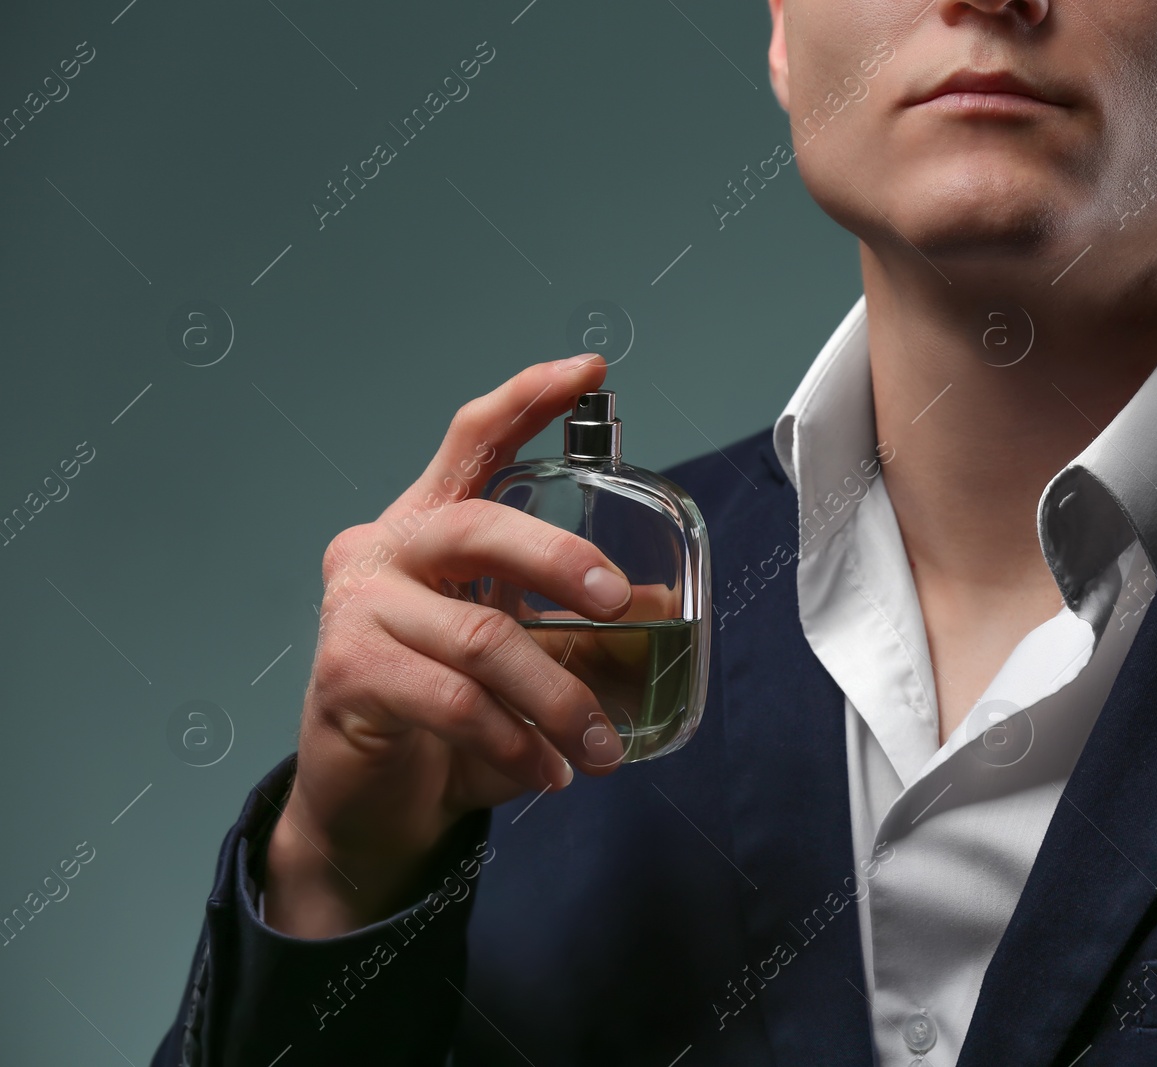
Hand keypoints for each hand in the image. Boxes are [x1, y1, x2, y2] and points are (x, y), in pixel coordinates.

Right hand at [264, 354, 630, 936]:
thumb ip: (565, 619)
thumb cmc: (447, 717)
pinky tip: (546, 771)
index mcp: (428, 525)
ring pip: (483, 635)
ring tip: (600, 747)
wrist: (370, 804)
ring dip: (559, 698)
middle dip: (562, 559)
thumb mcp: (517, 653)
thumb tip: (656, 602)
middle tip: (619, 604)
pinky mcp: (347, 672)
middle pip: (480, 525)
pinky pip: (453, 700)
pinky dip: (515, 740)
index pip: (472, 440)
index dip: (528, 399)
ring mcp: (357, 607)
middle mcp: (384, 548)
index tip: (591, 370)